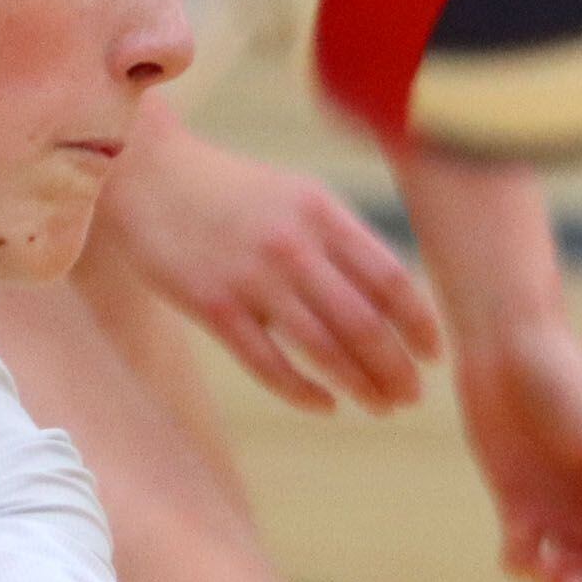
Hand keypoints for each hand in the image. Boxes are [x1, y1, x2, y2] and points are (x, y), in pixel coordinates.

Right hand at [105, 111, 440, 414]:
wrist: (147, 175)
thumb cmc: (231, 192)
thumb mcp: (295, 195)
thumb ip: (341, 238)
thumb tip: (396, 295)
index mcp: (320, 211)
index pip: (389, 277)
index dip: (420, 323)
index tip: (434, 354)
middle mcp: (293, 243)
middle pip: (363, 322)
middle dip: (396, 367)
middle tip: (411, 396)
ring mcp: (251, 276)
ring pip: (322, 348)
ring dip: (360, 385)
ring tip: (380, 405)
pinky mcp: (212, 306)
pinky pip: (269, 363)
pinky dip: (304, 392)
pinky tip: (325, 404)